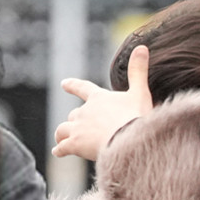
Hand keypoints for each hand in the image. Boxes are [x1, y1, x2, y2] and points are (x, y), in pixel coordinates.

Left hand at [51, 45, 153, 160]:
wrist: (129, 141)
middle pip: (73, 114)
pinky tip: (57, 152)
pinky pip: (62, 147)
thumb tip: (141, 46)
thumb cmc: (136, 117)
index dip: (73, 86)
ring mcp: (78, 129)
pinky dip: (59, 149)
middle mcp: (85, 112)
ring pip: (62, 129)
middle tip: (77, 127)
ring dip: (62, 134)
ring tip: (60, 140)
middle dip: (74, 120)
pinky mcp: (74, 145)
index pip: (83, 88)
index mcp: (99, 99)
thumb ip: (138, 71)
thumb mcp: (140, 92)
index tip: (64, 83)